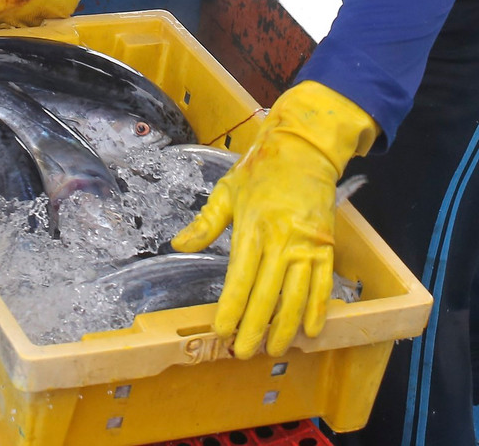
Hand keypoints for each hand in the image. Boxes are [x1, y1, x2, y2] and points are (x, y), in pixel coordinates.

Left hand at [170, 81, 378, 357]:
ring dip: (285, 325)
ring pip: (297, 295)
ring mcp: (308, 245)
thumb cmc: (260, 172)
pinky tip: (310, 330)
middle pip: (268, 293)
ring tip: (274, 349)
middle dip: (255, 327)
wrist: (304, 153)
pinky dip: (317, 309)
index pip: (239, 277)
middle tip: (243, 352)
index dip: (231, 307)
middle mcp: (282, 240)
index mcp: (253, 228)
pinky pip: (323, 285)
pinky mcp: (326, 247)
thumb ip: (205, 223)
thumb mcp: (225, 191)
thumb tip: (178, 245)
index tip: (221, 330)